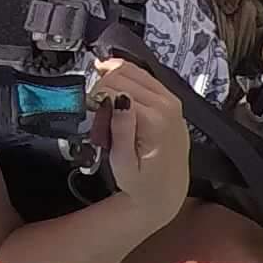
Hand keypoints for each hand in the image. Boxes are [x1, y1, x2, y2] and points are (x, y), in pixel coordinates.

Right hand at [92, 56, 190, 218]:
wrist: (166, 193)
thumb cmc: (142, 183)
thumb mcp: (123, 164)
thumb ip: (120, 130)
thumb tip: (116, 98)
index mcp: (155, 119)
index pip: (113, 90)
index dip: (95, 99)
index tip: (90, 116)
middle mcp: (167, 104)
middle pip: (122, 75)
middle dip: (101, 87)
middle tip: (94, 111)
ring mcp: (171, 100)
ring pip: (132, 69)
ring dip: (111, 76)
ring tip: (99, 94)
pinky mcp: (171, 100)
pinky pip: (144, 76)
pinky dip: (125, 75)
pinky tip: (113, 82)